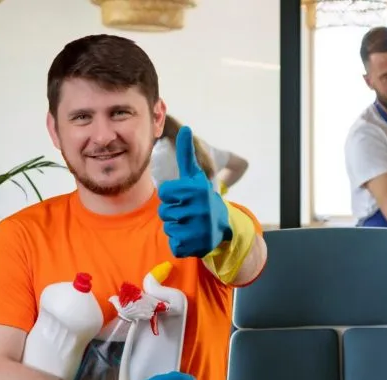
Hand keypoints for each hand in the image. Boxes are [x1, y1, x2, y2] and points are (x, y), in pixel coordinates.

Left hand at [158, 126, 230, 257]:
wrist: (222, 225)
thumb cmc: (201, 197)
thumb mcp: (195, 176)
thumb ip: (187, 153)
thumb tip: (184, 127)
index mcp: (197, 189)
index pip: (165, 193)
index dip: (170, 195)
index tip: (182, 196)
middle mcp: (200, 208)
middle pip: (165, 212)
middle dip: (172, 212)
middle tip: (187, 212)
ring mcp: (199, 228)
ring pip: (168, 228)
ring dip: (175, 227)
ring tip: (190, 223)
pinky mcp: (196, 246)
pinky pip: (173, 244)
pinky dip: (179, 242)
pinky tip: (191, 237)